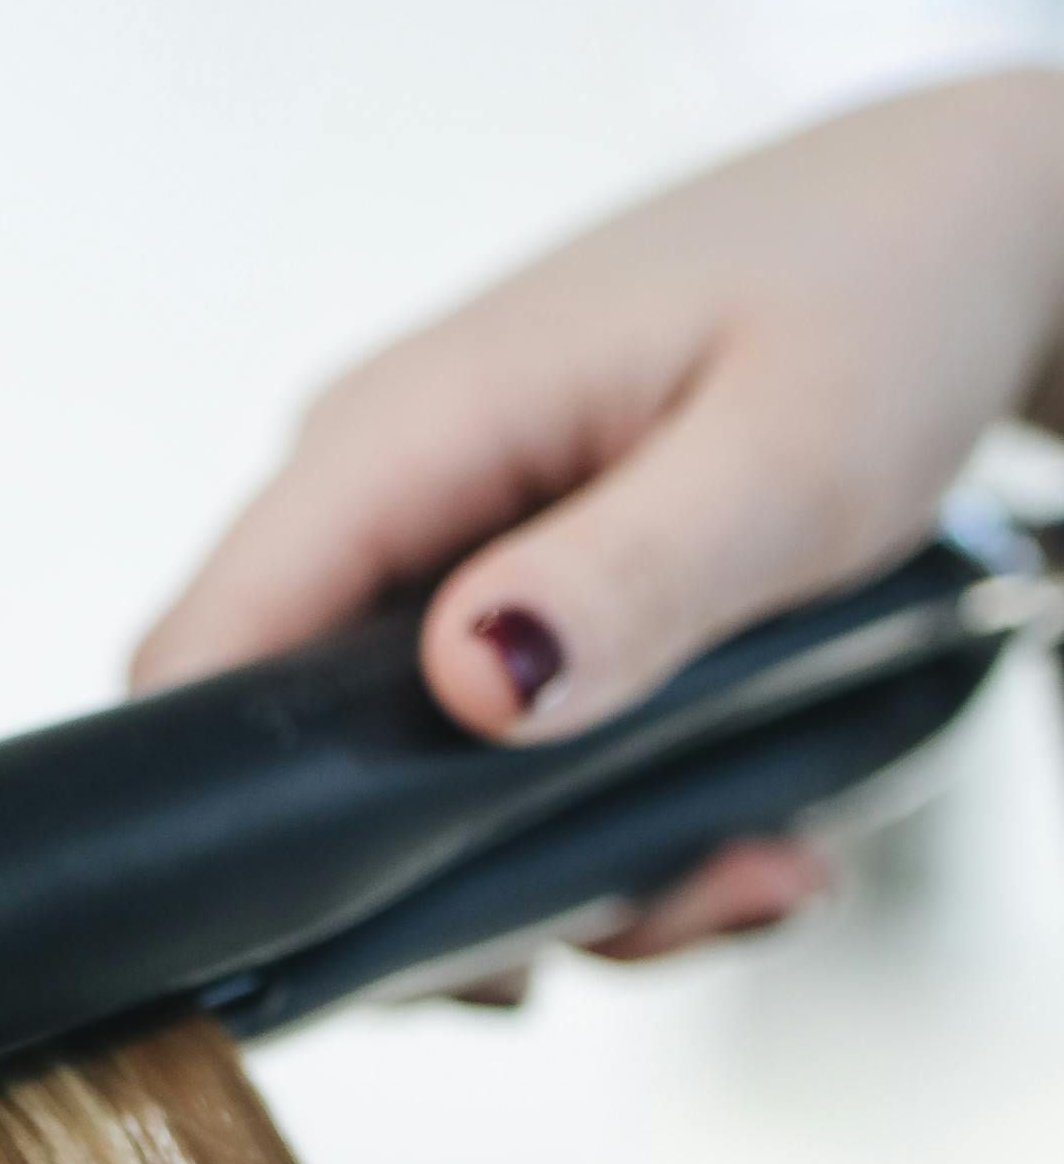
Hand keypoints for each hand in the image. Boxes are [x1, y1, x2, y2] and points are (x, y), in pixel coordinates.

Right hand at [136, 71, 1063, 951]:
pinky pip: (480, 746)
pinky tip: (732, 828)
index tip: (410, 939)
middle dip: (464, 889)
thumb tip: (470, 686)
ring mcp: (428, 536)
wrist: (962, 224)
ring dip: (566, 871)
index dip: (239, 830)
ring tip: (747, 869)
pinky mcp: (492, 579)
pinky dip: (597, 820)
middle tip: (678, 904)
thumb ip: (631, 577)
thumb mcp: (795, 455)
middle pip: (298, 760)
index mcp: (396, 431)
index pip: (200, 660)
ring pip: (402, 782)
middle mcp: (373, 485)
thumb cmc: (886, 289)